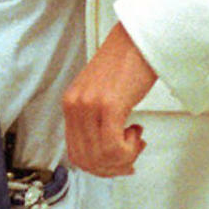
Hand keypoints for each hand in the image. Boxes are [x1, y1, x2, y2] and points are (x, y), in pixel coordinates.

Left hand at [63, 23, 156, 176]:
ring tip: (135, 140)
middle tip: (130, 157)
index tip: (115, 165)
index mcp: (71, 103)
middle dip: (112, 167)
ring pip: (101, 156)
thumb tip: (104, 152)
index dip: (97, 167)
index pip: (75, 152)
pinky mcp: (108, 105)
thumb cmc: (125, 64)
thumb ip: (94, 119)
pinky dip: (128, 150)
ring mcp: (90, 105)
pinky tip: (136, 133)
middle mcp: (76, 105)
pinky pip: (112, 146)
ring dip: (123, 157)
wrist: (138, 40)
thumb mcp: (99, 93)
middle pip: (87, 159)